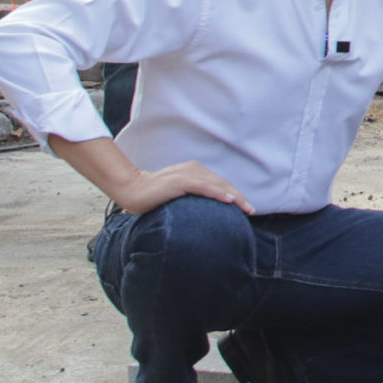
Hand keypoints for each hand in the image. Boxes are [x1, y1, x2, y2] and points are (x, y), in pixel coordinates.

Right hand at [112, 160, 252, 216]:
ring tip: (246, 208)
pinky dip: (218, 193)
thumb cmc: (153, 195)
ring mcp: (187, 174)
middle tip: (251, 211)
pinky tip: (229, 201)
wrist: (131, 189)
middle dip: (239, 197)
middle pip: (222, 184)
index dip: (234, 195)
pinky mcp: (180, 181)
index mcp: (194, 171)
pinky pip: (204, 187)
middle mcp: (194, 169)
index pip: (219, 184)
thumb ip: (191, 197)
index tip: (246, 208)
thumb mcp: (178, 194)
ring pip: (217, 185)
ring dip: (234, 196)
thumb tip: (204, 212)